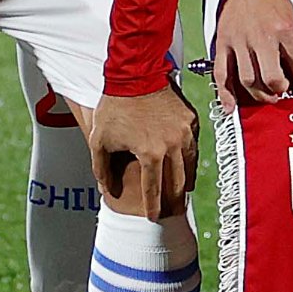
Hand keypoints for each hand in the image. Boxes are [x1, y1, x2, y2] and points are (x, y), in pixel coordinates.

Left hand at [86, 85, 201, 214]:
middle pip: (176, 183)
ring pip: (190, 166)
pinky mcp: (191, 120)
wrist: (135, 73)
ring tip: (182, 194)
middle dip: (173, 201)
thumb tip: (108, 188)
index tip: (153, 218)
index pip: (154, 190)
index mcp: (150, 154)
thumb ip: (102, 169)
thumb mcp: (99, 140)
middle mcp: (172, 147)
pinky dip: (190, 159)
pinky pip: (193, 146)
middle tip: (171, 212)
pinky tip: (187, 166)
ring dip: (186, 183)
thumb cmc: (115, 106)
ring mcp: (184, 133)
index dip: (153, 207)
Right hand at [210, 0, 292, 102]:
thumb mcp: (290, 17)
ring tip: (266, 96)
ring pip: (248, 80)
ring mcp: (239, 42)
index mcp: (284, 29)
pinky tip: (231, 107)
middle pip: (271, 78)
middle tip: (282, 93)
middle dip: (279, 91)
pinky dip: (226, 93)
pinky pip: (222, 73)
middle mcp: (261, 38)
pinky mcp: (223, 43)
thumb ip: (292, 44)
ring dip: (259, 94)